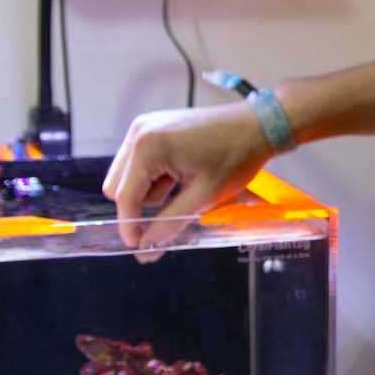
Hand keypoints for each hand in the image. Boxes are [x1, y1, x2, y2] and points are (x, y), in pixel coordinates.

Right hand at [101, 102, 272, 252]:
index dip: (130, 226)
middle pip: (118, 188)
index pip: (125, 198)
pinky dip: (155, 177)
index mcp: (148, 147)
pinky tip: (183, 174)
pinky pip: (139, 163)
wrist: (256, 126)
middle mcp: (139, 132)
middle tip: (174, 215)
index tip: (139, 249)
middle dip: (141, 206)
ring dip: (150, 191)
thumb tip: (145, 249)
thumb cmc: (235, 157)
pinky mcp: (152, 128)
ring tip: (187, 185)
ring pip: (127, 177)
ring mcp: (143, 127)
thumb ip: (169, 224)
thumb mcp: (203, 197)